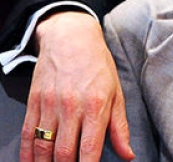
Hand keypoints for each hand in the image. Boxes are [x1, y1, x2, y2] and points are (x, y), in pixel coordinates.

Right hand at [19, 12, 133, 160]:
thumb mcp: (117, 93)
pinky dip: (28, 153)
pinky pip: (27, 134)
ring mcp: (50, 105)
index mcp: (96, 106)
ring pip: (43, 147)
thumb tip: (128, 154)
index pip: (89, 149)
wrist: (71, 38)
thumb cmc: (97, 65)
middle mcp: (72, 108)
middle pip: (63, 153)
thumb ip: (120, 127)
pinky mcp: (34, 102)